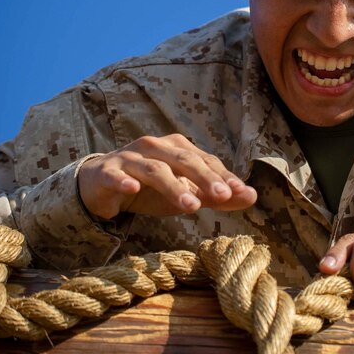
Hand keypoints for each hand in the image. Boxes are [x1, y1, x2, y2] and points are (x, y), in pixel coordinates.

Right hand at [77, 134, 256, 219]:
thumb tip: (252, 196)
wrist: (101, 186)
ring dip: (174, 186)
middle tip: (223, 195)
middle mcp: (155, 147)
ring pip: (154, 170)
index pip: (205, 161)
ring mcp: (130, 158)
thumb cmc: (150, 188)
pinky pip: (115, 176)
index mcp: (177, 148)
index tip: (240, 193)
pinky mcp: (106, 172)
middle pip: (184, 160)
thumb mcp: (186, 192)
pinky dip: (123, 181)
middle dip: (205, 177)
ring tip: (192, 205)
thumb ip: (217, 196)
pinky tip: (132, 188)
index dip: (223, 176)